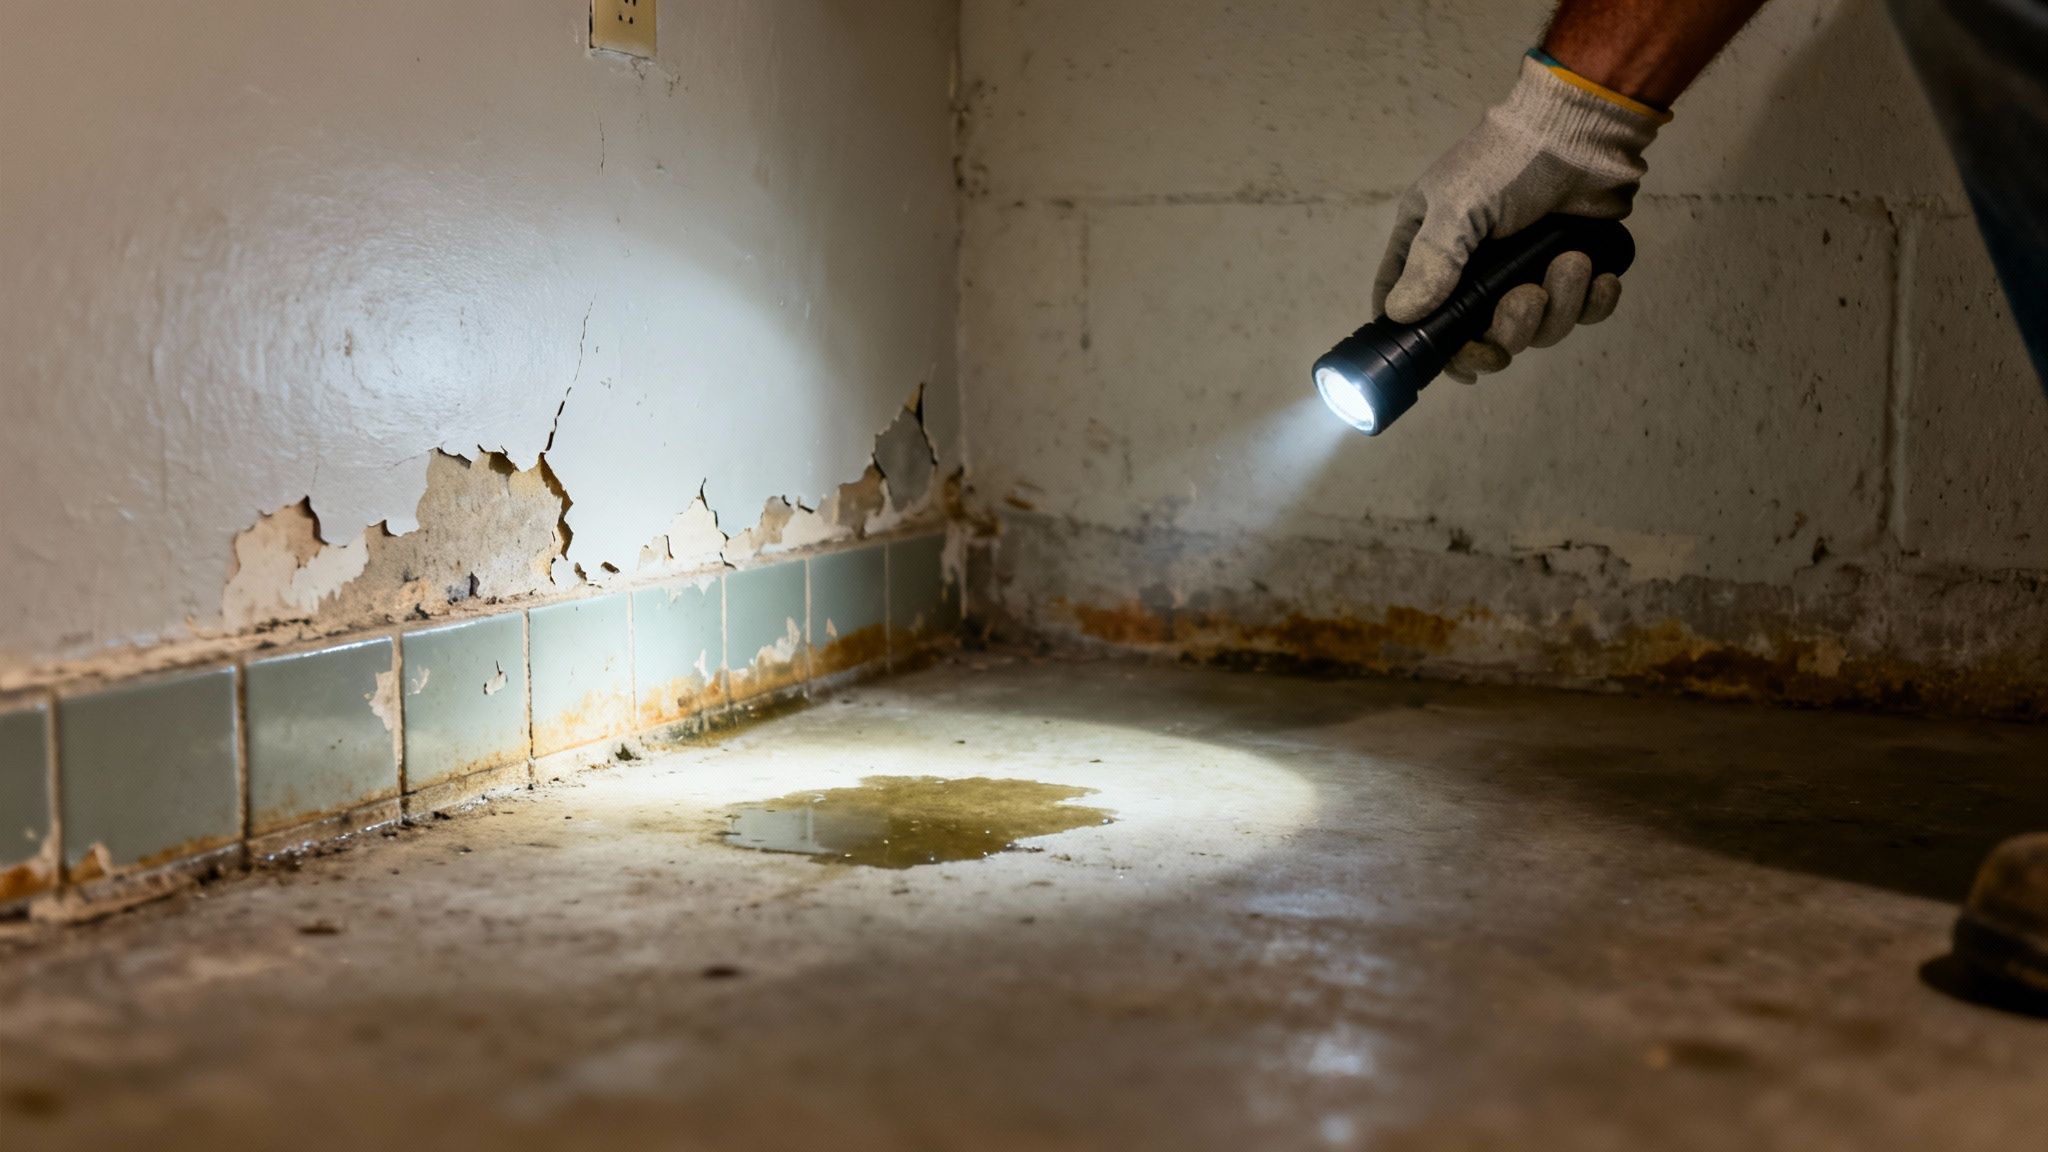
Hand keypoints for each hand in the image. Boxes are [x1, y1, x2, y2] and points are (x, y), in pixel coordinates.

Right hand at [1373, 54, 1665, 382]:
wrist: (1586, 131)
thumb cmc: (1509, 161)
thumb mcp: (1458, 206)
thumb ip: (1430, 263)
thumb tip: (1400, 316)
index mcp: (1431, 249)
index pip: (1407, 308)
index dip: (1422, 343)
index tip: (1452, 362)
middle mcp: (1472, 269)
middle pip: (1477, 335)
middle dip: (1507, 331)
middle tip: (1527, 301)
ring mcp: (1522, 273)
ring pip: (1532, 330)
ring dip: (1557, 308)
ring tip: (1570, 264)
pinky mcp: (1570, 272)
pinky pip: (1579, 315)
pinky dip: (1591, 304)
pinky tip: (1597, 276)